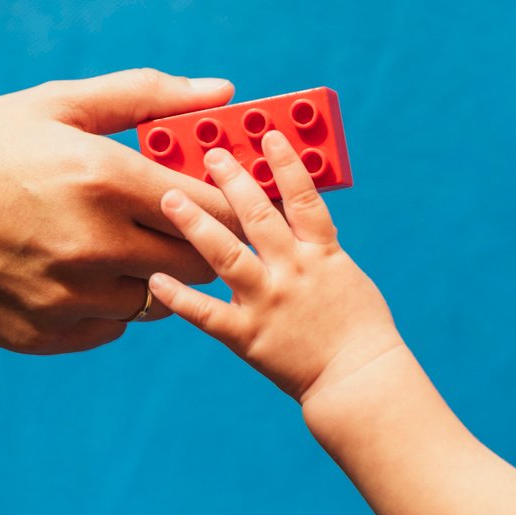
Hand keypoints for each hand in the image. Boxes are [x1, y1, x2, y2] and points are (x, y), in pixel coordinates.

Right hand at [0, 70, 243, 354]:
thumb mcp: (55, 106)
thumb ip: (147, 97)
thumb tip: (224, 92)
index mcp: (105, 179)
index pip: (214, 208)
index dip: (228, 205)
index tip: (223, 197)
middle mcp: (95, 245)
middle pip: (198, 263)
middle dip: (195, 242)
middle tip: (168, 222)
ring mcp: (69, 298)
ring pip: (154, 299)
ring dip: (146, 275)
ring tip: (103, 242)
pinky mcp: (44, 335)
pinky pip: (110, 327)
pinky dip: (103, 304)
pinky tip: (67, 271)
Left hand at [147, 133, 402, 402]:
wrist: (360, 379)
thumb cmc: (360, 329)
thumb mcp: (346, 276)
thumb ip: (317, 247)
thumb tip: (294, 216)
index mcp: (321, 253)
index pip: (302, 197)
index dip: (285, 163)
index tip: (267, 135)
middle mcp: (292, 271)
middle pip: (257, 215)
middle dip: (231, 180)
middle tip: (208, 154)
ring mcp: (268, 302)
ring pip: (226, 255)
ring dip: (195, 224)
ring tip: (169, 198)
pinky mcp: (248, 336)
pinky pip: (207, 313)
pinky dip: (180, 297)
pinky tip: (155, 279)